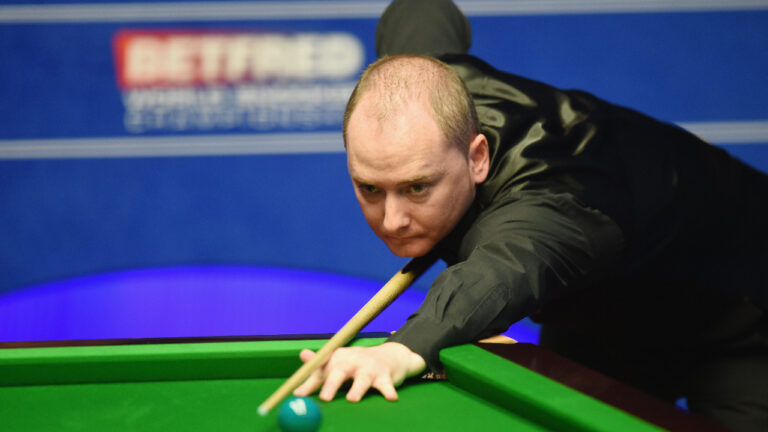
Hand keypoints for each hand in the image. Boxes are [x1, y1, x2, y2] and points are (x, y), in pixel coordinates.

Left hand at [293, 342, 425, 401]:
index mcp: (338, 358)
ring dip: (357, 389)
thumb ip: (318, 367)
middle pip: (340, 371)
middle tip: (325, 398)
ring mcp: (369, 367)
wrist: (389, 356)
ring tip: (352, 399)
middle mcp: (352, 360)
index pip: (321, 370)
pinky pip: (386, 384)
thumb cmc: (357, 364)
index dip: (310, 383)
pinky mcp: (385, 375)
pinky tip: (391, 398)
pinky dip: (388, 391)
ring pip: (363, 379)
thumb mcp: (337, 363)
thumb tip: (301, 357)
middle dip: (332, 384)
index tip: (298, 394)